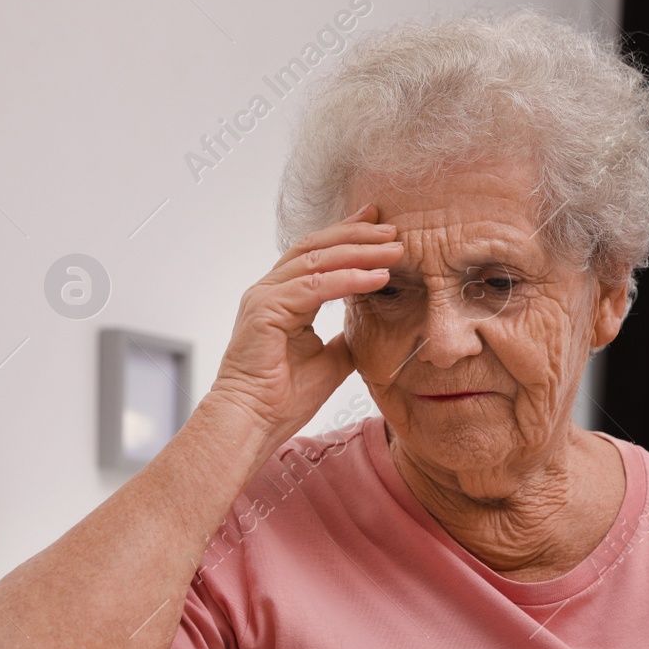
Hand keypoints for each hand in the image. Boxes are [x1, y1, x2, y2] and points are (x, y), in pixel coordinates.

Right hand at [206, 202, 402, 442]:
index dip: (349, 237)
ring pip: (317, 260)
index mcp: (283, 297)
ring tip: (394, 249)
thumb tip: (370, 326)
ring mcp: (265, 296)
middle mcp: (271, 290)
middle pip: (317, 247)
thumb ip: (346, 336)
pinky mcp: (265, 310)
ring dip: (359, 252)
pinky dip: (349, 279)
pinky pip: (314, 286)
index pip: (318, 255)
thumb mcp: (331, 360)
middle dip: (357, 234)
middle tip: (393, 228)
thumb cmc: (284, 397)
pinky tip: (378, 277)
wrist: (254, 421)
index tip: (381, 226)